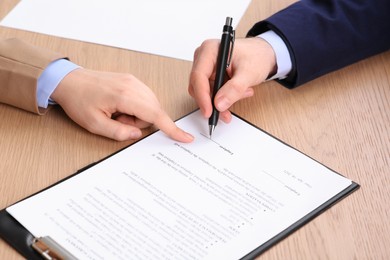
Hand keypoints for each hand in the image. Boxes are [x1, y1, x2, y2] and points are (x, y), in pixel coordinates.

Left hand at [51, 68, 193, 141]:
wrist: (68, 81)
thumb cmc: (79, 100)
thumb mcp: (94, 124)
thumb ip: (119, 133)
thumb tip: (137, 135)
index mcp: (125, 96)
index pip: (156, 115)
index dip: (172, 128)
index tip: (185, 137)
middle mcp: (133, 85)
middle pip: (154, 111)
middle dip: (139, 123)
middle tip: (117, 121)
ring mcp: (133, 81)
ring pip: (150, 106)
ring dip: (137, 115)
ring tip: (116, 113)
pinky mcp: (131, 80)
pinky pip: (144, 99)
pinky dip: (135, 108)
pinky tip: (119, 107)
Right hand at [188, 37, 275, 122]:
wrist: (263, 54)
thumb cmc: (256, 55)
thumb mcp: (248, 73)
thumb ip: (234, 88)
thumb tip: (219, 104)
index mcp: (210, 50)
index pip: (198, 76)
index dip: (202, 96)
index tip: (209, 111)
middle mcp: (204, 58)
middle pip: (199, 86)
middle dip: (212, 102)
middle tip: (226, 112)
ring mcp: (206, 68)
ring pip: (205, 93)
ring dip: (221, 101)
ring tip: (242, 94)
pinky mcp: (210, 77)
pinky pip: (211, 93)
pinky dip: (224, 98)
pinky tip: (238, 93)